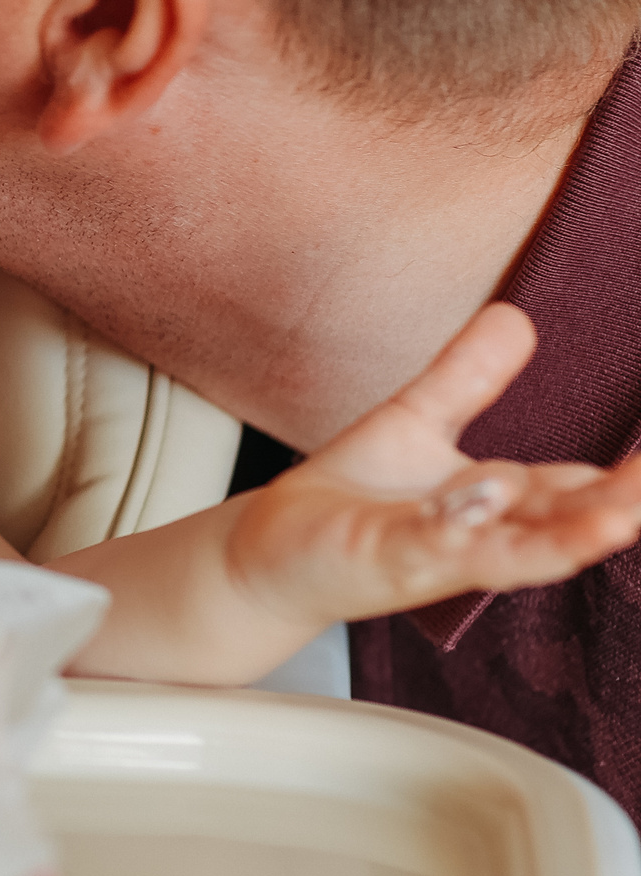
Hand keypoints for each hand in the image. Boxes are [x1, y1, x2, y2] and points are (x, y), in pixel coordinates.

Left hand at [225, 304, 640, 625]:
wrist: (272, 551)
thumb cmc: (354, 497)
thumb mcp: (417, 422)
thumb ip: (468, 377)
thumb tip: (516, 316)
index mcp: (505, 500)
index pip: (589, 487)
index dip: (637, 474)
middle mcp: (488, 532)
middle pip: (572, 520)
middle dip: (623, 504)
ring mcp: (444, 552)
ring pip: (520, 549)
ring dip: (569, 536)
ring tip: (618, 519)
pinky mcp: (391, 559)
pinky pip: (437, 548)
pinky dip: (463, 534)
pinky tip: (484, 510)